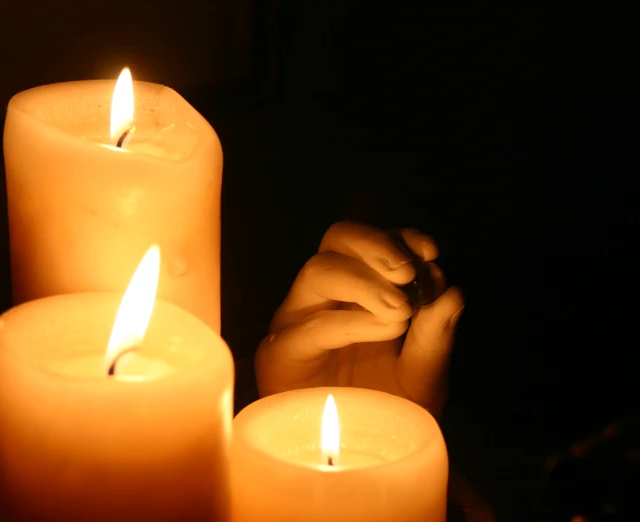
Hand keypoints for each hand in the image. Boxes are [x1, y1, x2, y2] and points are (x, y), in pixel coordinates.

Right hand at [255, 222, 464, 418]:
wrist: (357, 465)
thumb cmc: (387, 413)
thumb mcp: (424, 375)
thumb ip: (435, 335)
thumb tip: (451, 291)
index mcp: (358, 291)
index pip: (368, 244)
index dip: (398, 237)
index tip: (431, 252)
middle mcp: (325, 298)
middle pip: (336, 239)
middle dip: (375, 244)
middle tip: (408, 271)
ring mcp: (299, 322)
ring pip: (318, 270)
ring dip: (366, 282)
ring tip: (400, 310)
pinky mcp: (282, 354)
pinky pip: (312, 326)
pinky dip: (354, 321)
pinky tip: (385, 330)